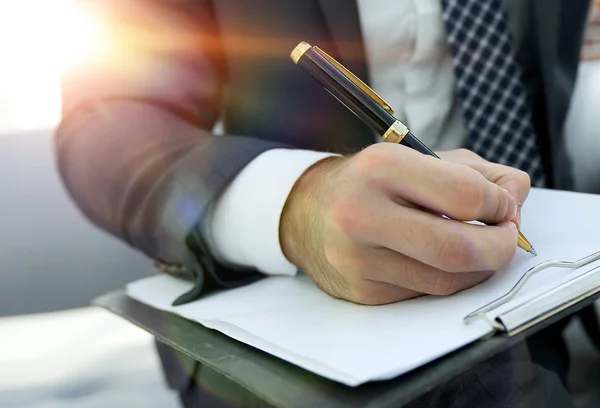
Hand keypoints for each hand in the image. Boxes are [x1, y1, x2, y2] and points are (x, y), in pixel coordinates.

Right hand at [280, 144, 530, 304]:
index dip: (500, 205)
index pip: (465, 195)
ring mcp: (358, 259)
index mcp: (381, 168)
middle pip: (458, 249)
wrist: (308, 210)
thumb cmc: (370, 181)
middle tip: (506, 237)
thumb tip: (516, 198)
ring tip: (477, 247)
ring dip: (477, 268)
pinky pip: (424, 294)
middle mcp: (362, 215)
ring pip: (446, 281)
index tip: (503, 207)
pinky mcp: (361, 290)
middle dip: (500, 247)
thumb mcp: (418, 158)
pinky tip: (438, 260)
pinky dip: (444, 279)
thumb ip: (477, 173)